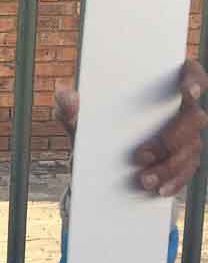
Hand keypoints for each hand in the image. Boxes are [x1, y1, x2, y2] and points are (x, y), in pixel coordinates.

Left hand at [54, 59, 207, 196]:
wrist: (93, 158)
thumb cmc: (91, 124)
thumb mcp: (75, 115)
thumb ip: (68, 103)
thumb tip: (68, 99)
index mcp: (159, 88)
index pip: (189, 73)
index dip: (194, 79)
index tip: (187, 92)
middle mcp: (178, 110)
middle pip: (192, 119)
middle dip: (169, 139)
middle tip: (140, 156)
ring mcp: (185, 136)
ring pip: (190, 149)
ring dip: (168, 167)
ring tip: (143, 180)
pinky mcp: (182, 161)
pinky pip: (187, 172)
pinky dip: (173, 182)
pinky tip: (157, 190)